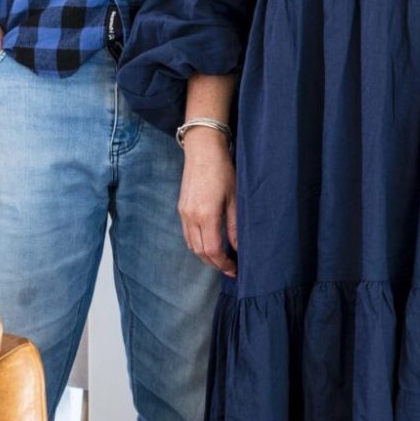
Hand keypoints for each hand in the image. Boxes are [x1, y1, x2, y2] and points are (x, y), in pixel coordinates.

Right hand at [179, 132, 237, 275]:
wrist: (202, 150)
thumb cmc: (222, 171)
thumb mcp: (234, 198)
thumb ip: (234, 226)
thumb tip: (238, 248)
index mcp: (206, 215)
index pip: (213, 250)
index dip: (224, 264)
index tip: (235, 269)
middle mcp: (191, 217)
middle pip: (200, 252)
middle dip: (215, 264)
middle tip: (230, 268)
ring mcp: (183, 213)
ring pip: (191, 245)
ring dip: (205, 256)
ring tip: (221, 259)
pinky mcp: (181, 208)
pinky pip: (187, 235)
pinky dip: (197, 244)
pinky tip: (209, 243)